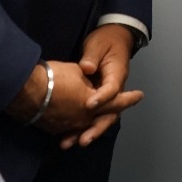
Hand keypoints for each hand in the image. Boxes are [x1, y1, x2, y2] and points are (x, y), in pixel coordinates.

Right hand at [4, 60, 141, 139]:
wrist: (26, 91)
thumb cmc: (55, 77)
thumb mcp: (77, 72)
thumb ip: (88, 79)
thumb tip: (89, 82)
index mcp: (94, 103)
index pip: (117, 101)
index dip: (129, 98)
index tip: (139, 95)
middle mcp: (84, 118)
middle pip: (100, 119)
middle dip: (107, 116)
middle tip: (115, 112)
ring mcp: (69, 126)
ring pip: (84, 127)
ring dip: (89, 125)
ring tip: (92, 121)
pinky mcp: (55, 129)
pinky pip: (69, 130)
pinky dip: (73, 127)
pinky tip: (71, 125)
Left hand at [64, 25, 142, 149]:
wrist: (113, 38)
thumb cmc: (106, 40)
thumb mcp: (99, 44)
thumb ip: (92, 56)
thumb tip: (87, 67)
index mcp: (117, 74)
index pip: (112, 89)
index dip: (102, 98)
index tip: (89, 104)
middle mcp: (113, 89)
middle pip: (109, 113)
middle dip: (96, 128)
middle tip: (84, 139)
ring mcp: (104, 96)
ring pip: (99, 118)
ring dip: (85, 132)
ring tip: (68, 143)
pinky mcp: (95, 99)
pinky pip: (90, 116)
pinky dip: (79, 127)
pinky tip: (64, 137)